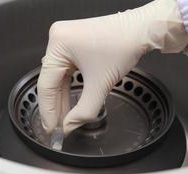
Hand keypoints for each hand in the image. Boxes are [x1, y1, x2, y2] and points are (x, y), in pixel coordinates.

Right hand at [38, 0, 187, 135]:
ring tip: (62, 119)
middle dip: (55, 106)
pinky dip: (69, 87)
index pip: (46, 84)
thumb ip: (83, 111)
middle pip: (51, 81)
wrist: (141, 29)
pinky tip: (68, 102)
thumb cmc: (124, 46)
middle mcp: (56, 40)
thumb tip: (69, 127)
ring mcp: (64, 41)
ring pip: (58, 77)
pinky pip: (66, 70)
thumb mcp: (100, 84)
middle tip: (56, 127)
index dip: (48, 110)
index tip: (50, 129)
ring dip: (62, 98)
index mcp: (58, 44)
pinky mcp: (72, 44)